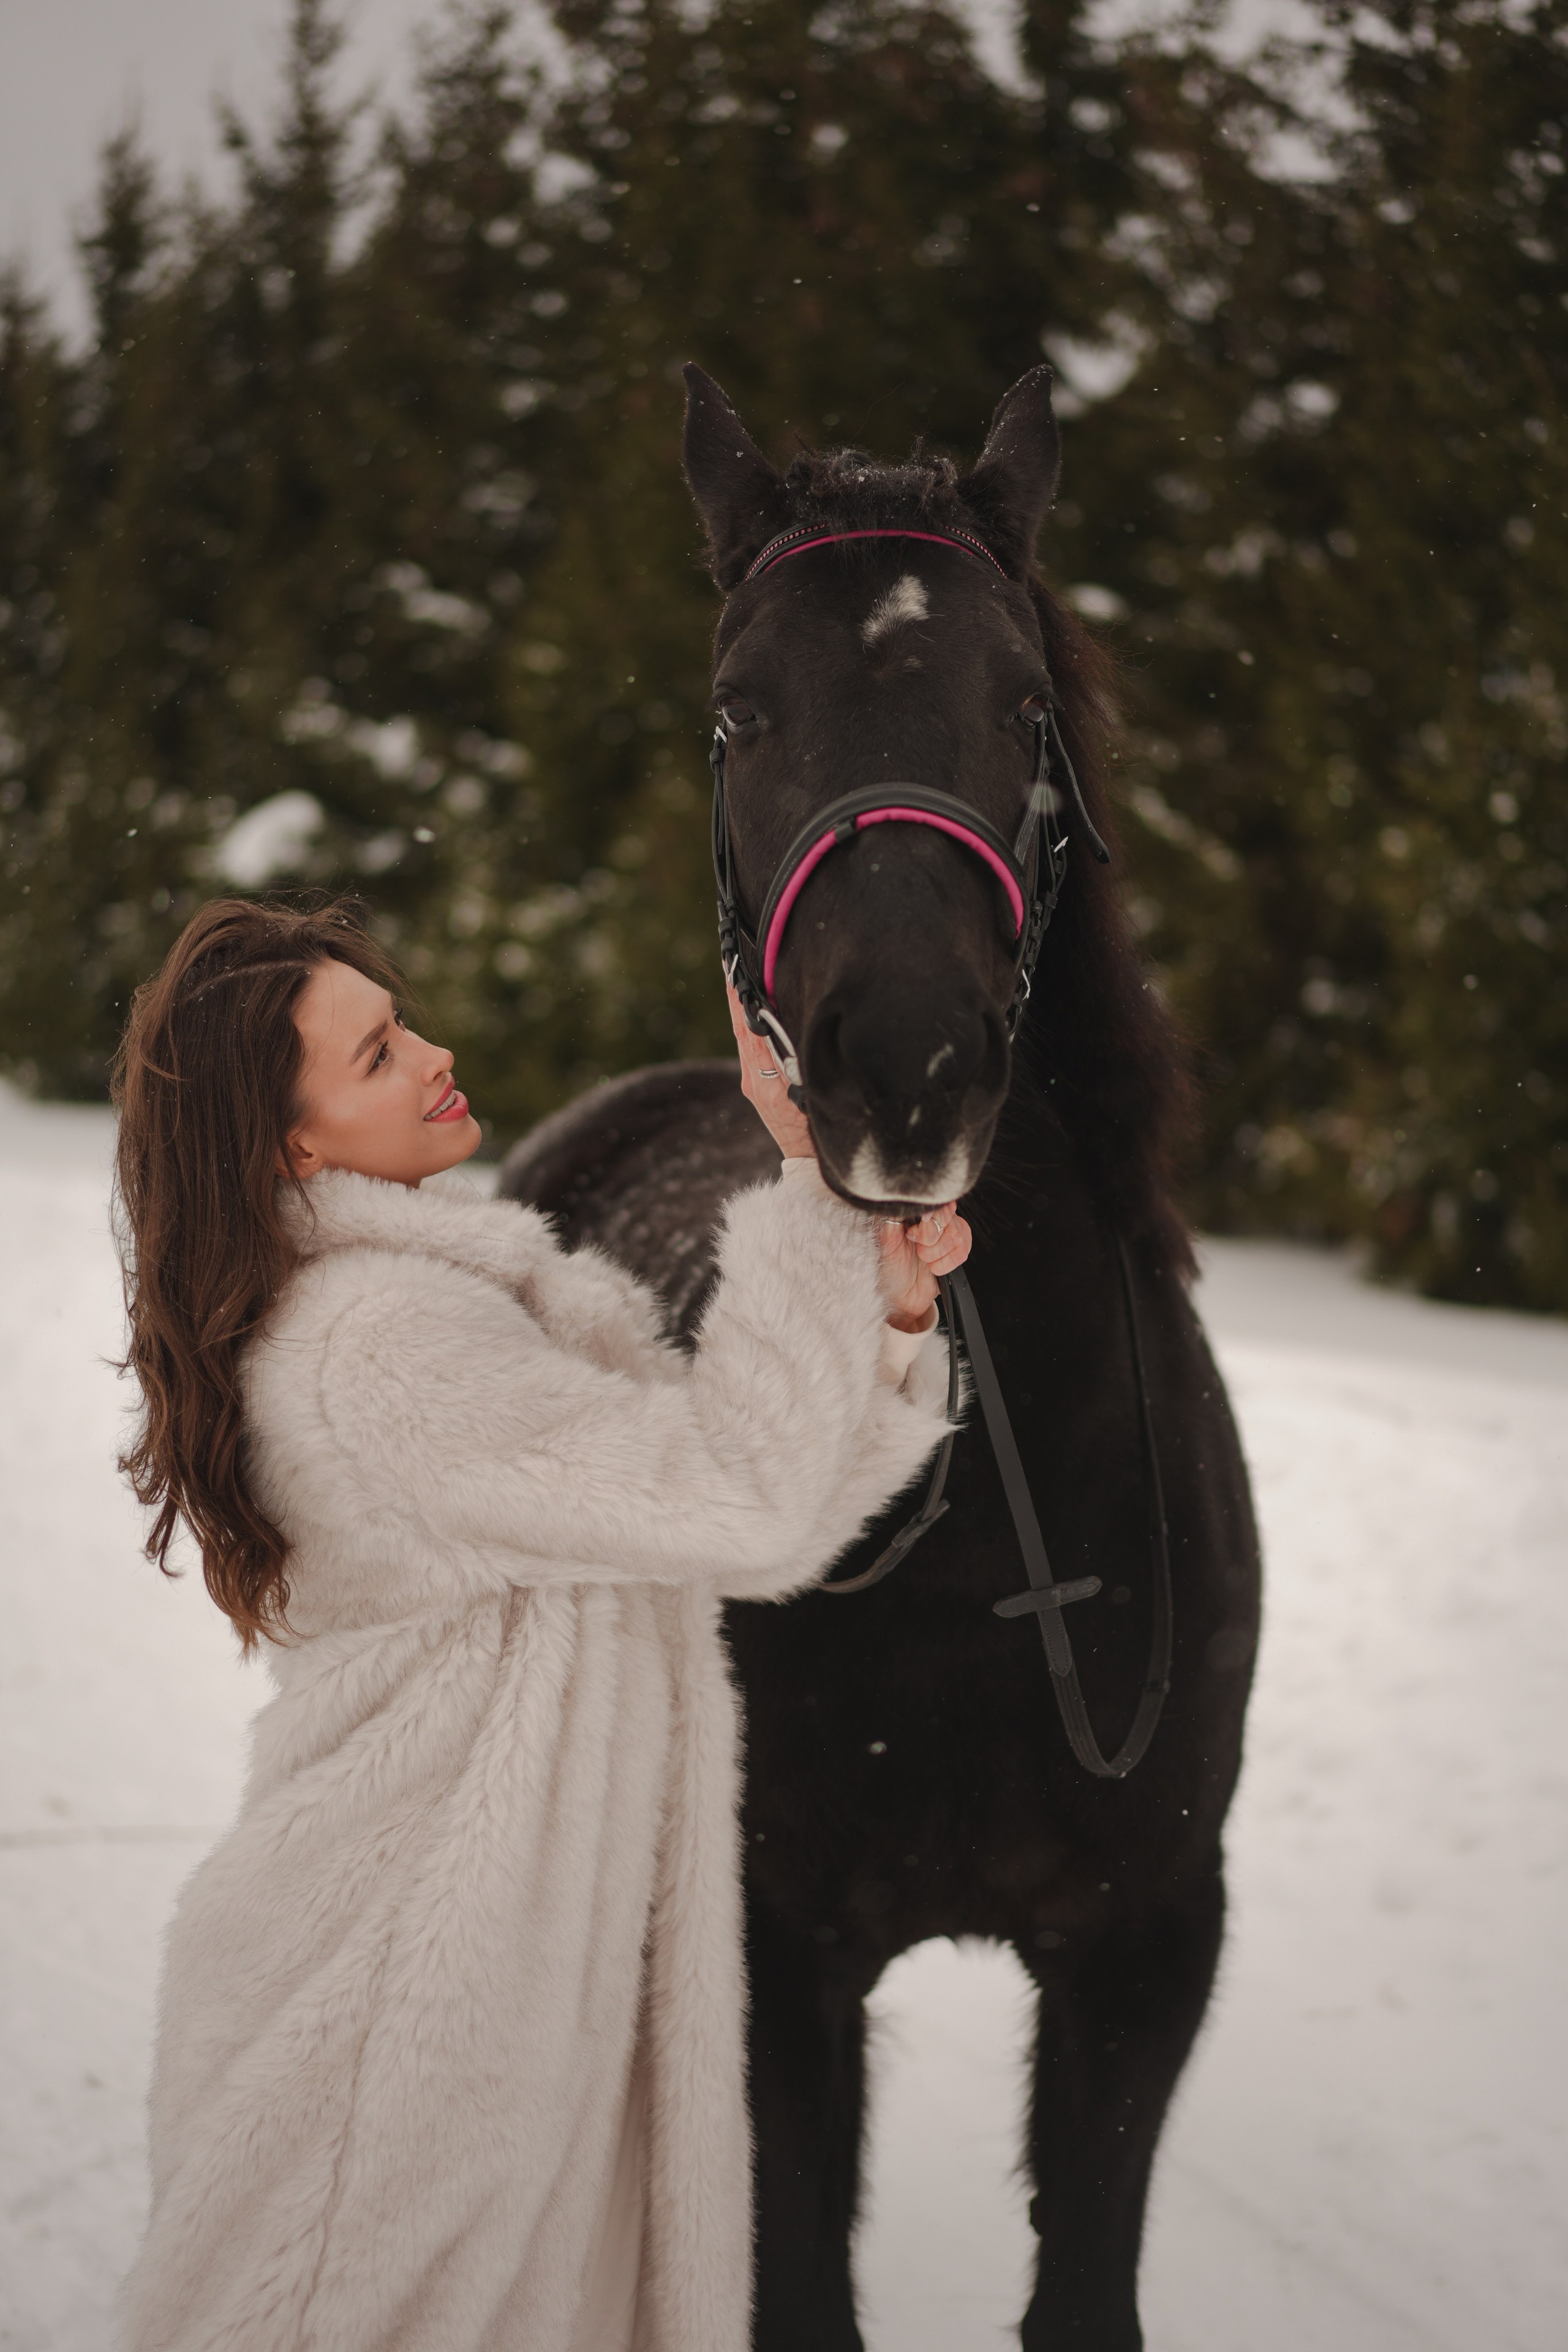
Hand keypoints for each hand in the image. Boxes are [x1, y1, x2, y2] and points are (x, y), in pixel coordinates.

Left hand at [727, 983, 814, 1158]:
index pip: (749, 1030)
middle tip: (730, 962)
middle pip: (741, 1029)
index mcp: (765, 1080)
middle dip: (735, 996)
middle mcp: (753, 1080)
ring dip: (740, 1008)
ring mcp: (752, 1085)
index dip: (740, 1000)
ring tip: (736, 977)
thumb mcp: (808, 1095)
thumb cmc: (815, 1130)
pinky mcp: (756, 1088)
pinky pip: (750, 1050)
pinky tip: (751, 1011)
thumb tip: (776, 1027)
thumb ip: (794, 1063)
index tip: (734, 971)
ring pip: (744, 1038)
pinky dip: (749, 1027)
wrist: (808, 1161)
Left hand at [877, 1204, 971, 1331]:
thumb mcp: (887, 1242)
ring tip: (923, 1260)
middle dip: (928, 1240)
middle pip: (946, 1217)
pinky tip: (934, 1266)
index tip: (912, 1234)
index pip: (933, 1202)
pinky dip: (946, 1264)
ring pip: (956, 1235)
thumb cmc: (892, 1268)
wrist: (902, 1295)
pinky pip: (962, 1251)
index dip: (926, 1220)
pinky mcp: (960, 1248)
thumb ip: (894, 1218)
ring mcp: (950, 1231)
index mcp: (916, 1212)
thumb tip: (904, 1202)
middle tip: (916, 1250)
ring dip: (935, 1255)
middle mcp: (935, 1217)